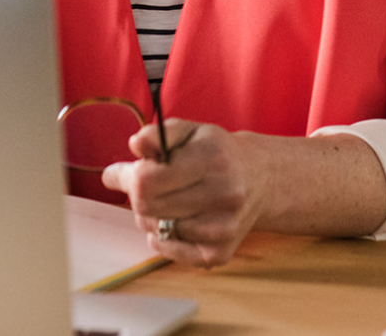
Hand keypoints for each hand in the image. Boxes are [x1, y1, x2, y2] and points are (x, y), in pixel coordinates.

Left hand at [101, 119, 263, 267]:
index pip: (149, 180)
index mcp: (213, 158)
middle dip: (138, 195)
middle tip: (147, 184)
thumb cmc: (216, 151)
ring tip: (166, 199)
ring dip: (150, 216)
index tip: (126, 170)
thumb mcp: (190, 131)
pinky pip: (170, 252)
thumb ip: (158, 134)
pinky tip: (175, 220)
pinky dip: (162, 238)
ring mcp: (223, 228)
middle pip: (148, 206)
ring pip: (156, 230)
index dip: (129, 176)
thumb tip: (135, 144)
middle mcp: (223, 194)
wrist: (259, 178)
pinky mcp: (220, 253)